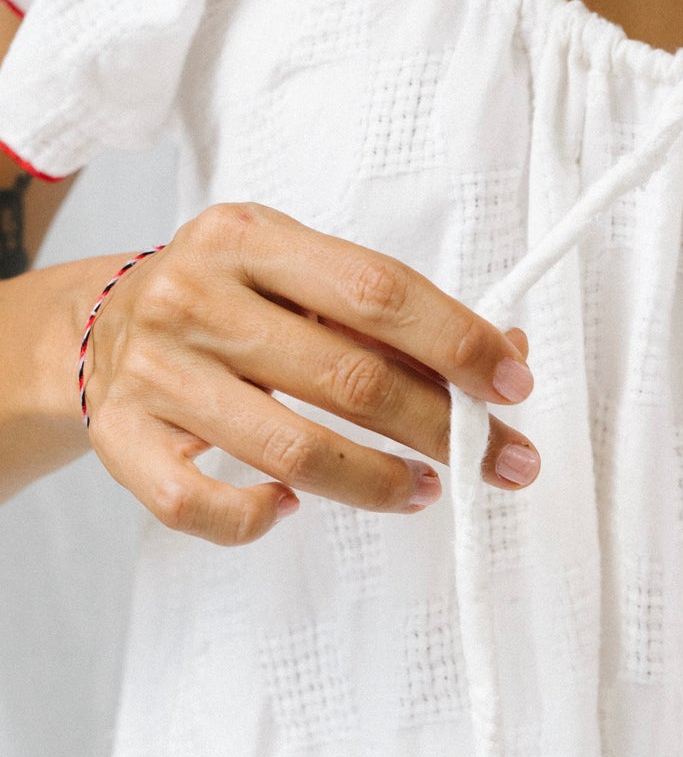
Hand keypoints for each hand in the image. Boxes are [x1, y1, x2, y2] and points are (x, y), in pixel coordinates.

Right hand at [82, 200, 539, 544]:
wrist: (96, 322)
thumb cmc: (227, 302)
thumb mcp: (298, 275)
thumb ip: (394, 316)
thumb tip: (506, 358)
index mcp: (247, 238)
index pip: (377, 290)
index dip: (457, 343)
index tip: (512, 385)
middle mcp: (193, 296)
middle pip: (350, 377)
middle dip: (442, 428)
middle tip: (497, 460)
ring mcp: (153, 371)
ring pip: (291, 451)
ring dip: (377, 482)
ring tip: (422, 489)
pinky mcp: (121, 438)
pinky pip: (200, 505)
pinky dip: (256, 518)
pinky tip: (291, 507)